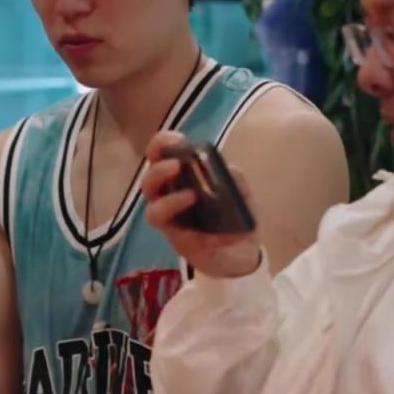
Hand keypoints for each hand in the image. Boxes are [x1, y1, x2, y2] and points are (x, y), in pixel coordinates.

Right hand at [140, 132, 261, 278]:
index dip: (161, 145)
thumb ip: (232, 178)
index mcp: (181, 179)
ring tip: (190, 195)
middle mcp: (170, 197)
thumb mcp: (240, 192)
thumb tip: (224, 169)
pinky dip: (188, 224)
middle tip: (176, 166)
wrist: (244, 253)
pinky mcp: (179, 242)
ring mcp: (172, 221)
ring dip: (169, 201)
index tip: (172, 140)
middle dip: (159, 170)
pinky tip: (203, 220)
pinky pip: (175, 233)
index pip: (161, 157)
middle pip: (150, 181)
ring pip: (153, 209)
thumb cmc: (235, 216)